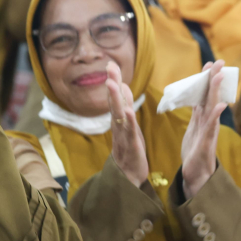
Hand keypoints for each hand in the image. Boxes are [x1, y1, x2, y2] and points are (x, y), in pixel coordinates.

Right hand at [106, 61, 148, 187]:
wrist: (128, 176)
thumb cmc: (128, 149)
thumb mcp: (128, 124)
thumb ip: (124, 106)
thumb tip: (123, 86)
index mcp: (119, 119)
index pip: (116, 97)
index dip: (114, 80)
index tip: (111, 63)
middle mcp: (118, 125)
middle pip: (114, 101)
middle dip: (112, 83)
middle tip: (109, 66)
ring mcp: (123, 135)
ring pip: (118, 114)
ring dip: (116, 99)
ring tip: (113, 83)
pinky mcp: (131, 145)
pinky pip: (129, 132)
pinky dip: (128, 121)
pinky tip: (128, 111)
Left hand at [181, 61, 227, 199]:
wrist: (196, 175)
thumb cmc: (195, 152)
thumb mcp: (194, 129)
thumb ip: (197, 115)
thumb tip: (197, 100)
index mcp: (203, 118)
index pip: (204, 94)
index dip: (206, 80)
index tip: (209, 64)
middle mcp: (208, 122)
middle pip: (211, 96)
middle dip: (214, 79)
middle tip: (219, 61)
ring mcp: (209, 131)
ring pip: (212, 108)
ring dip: (215, 92)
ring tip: (219, 76)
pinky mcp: (206, 142)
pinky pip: (211, 127)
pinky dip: (216, 115)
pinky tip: (221, 105)